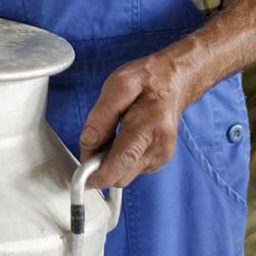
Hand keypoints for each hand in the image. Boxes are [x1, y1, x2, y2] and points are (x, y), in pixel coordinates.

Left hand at [77, 53, 189, 189]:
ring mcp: (160, 157)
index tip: (81, 175)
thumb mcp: (118, 85)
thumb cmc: (148, 79)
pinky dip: (119, 160)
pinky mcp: (157, 161)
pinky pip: (130, 169)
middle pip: (120, 176)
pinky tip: (121, 138)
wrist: (174, 81)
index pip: (120, 163)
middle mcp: (159, 147)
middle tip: (94, 141)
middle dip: (100, 165)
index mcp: (150, 126)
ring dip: (109, 162)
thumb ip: (101, 116)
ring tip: (111, 134)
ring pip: (123, 175)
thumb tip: (88, 145)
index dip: (97, 175)